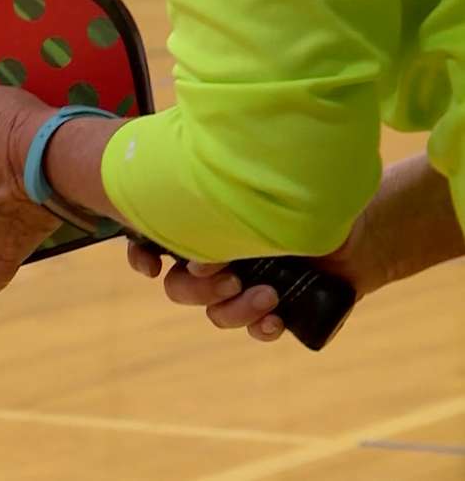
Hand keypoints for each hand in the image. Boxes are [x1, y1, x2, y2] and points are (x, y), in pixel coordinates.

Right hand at [129, 154, 462, 342]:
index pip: (154, 244)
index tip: (152, 264)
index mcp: (204, 229)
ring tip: (268, 295)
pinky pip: (254, 330)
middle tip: (230, 276)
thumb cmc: (305, 191)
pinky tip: (276, 320)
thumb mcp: (265, 178)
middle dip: (198, 288)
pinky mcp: (273, 309)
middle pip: (180, 288)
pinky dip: (261, 328)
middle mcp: (218, 261)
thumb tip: (202, 175)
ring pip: (214, 312)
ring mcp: (244, 288)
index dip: (142, 257)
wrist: (362, 227)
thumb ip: (231, 177)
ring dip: (233, 309)